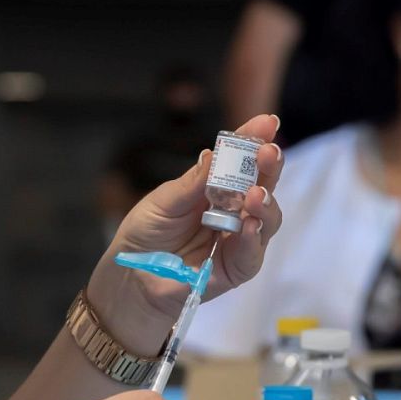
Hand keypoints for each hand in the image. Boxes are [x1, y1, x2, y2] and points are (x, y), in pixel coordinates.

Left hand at [86, 114, 284, 355]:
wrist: (130, 277)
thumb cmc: (145, 235)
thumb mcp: (163, 202)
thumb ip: (192, 183)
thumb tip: (216, 154)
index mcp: (214, 187)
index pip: (239, 161)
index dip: (253, 141)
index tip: (267, 122)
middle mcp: (233, 210)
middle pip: (262, 185)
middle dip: (268, 167)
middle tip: (270, 152)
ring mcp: (238, 239)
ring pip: (267, 219)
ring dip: (265, 203)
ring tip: (256, 194)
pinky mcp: (236, 268)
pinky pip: (252, 254)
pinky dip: (252, 239)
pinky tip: (248, 225)